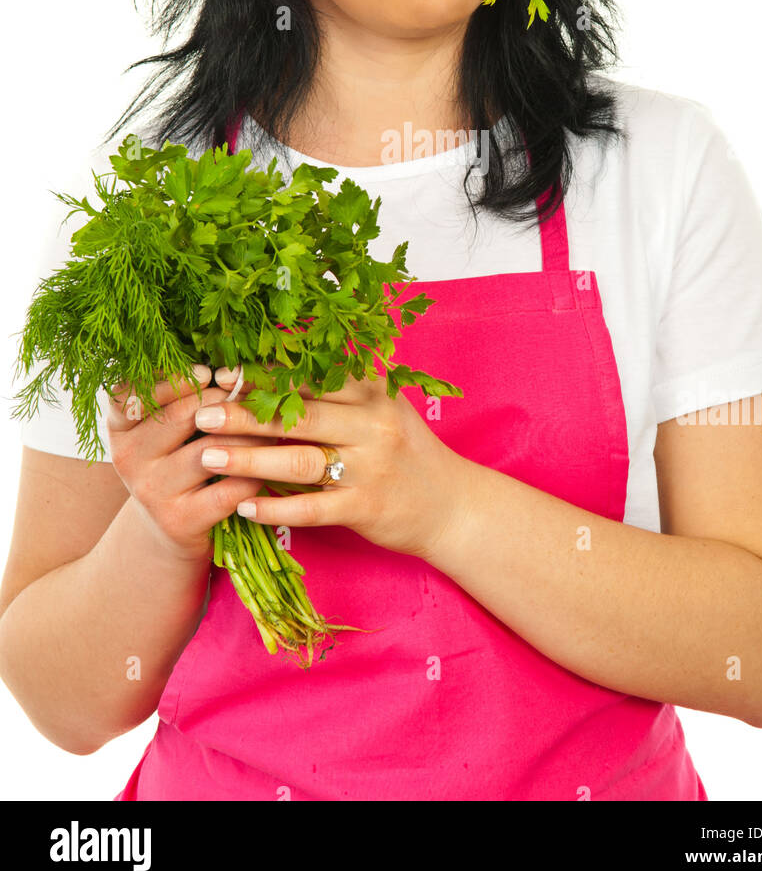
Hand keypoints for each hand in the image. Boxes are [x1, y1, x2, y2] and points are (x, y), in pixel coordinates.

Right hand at [105, 366, 267, 563]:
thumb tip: (232, 370)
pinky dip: (253, 476)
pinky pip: (227, 489)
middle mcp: (127, 458)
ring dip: (248, 437)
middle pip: (180, 416)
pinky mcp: (178, 521)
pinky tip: (265, 468)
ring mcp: (151, 491)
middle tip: (254, 398)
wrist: (170, 530)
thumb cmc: (177, 464)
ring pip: (210, 451)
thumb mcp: (165, 431)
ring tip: (270, 429)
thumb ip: (183, 397)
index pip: (131, 392)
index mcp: (121, 427)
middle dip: (225, 402)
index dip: (170, 379)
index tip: (206, 372)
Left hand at [195, 366, 477, 560]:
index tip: (222, 374)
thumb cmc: (404, 452)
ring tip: (207, 456)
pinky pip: (312, 508)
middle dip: (244, 413)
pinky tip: (242, 507)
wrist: (451, 505)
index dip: (263, 376)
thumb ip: (341, 388)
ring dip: (248, 459)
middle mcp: (372, 423)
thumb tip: (281, 362)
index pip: (308, 378)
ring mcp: (369, 466)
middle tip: (201, 412)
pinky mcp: (366, 506)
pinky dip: (275, 508)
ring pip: (298, 460)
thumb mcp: (382, 408)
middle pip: (297, 414)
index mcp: (372, 392)